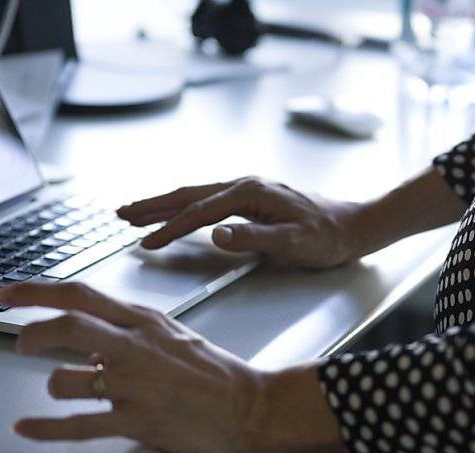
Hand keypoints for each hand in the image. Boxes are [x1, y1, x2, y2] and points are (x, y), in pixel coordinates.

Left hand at [0, 282, 345, 452]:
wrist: (253, 407)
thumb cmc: (218, 374)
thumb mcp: (175, 336)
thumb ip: (132, 333)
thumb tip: (92, 342)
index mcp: (145, 322)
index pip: (81, 295)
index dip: (35, 292)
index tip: (7, 294)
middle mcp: (136, 348)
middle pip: (66, 327)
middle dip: (31, 334)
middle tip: (19, 342)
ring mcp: (135, 386)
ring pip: (65, 380)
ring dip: (53, 386)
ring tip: (58, 391)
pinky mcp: (138, 422)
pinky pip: (78, 425)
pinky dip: (44, 428)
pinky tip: (26, 427)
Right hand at [118, 177, 363, 268]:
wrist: (354, 225)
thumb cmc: (327, 236)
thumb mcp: (293, 243)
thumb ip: (254, 239)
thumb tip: (217, 235)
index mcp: (250, 194)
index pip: (199, 213)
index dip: (170, 229)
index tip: (147, 244)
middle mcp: (245, 185)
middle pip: (188, 195)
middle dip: (152, 206)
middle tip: (120, 215)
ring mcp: (248, 190)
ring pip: (195, 195)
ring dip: (163, 204)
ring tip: (135, 213)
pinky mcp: (252, 198)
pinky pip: (207, 200)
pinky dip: (184, 206)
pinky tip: (176, 212)